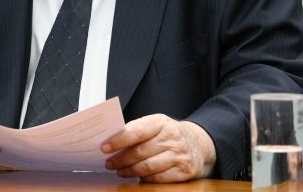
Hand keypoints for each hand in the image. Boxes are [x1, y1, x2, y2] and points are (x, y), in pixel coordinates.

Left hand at [101, 114, 215, 182]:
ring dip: (130, 171)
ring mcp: (180, 154)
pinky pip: (159, 178)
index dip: (119, 140)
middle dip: (121, 159)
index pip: (136, 131)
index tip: (104, 147)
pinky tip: (138, 177)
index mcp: (161, 122)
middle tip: (109, 163)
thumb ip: (136, 131)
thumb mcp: (155, 125)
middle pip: (140, 152)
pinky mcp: (184, 171)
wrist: (198, 144)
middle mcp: (172, 137)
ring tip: (120, 171)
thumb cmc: (168, 134)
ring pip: (148, 167)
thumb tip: (111, 142)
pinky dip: (145, 179)